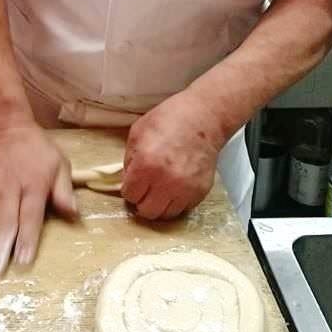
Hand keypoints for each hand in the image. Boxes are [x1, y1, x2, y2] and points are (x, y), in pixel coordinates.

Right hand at [0, 124, 78, 277]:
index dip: (26, 240)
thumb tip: (74, 215)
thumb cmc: (36, 149)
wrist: (5, 126)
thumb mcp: (59, 163)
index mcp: (33, 185)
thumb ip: (64, 191)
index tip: (22, 263)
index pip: (29, 217)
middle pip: (4, 222)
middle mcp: (9, 187)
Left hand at [121, 90, 226, 220]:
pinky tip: (175, 186)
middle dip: (142, 200)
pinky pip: (183, 208)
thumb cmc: (169, 119)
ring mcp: (185, 189)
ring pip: (166, 215)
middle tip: (145, 189)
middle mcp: (166, 181)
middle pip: (147, 211)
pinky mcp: (200, 191)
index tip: (134, 182)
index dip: (130, 188)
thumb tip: (128, 180)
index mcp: (146, 165)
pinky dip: (176, 201)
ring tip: (160, 189)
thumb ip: (129, 160)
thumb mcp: (138, 133)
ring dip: (160, 204)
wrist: (204, 117)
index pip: (130, 195)